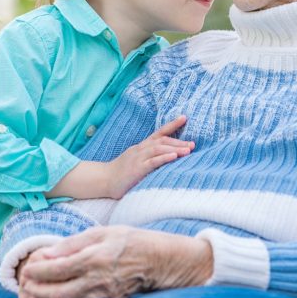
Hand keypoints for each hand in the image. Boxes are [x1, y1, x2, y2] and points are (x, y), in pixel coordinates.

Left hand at [16, 226, 212, 297]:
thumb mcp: (104, 232)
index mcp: (94, 258)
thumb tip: (48, 253)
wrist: (162, 261)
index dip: (38, 271)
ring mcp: (104, 296)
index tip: (27, 270)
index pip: (56, 268)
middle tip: (24, 287)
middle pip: (57, 292)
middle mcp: (97, 279)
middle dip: (36, 291)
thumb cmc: (132, 242)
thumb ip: (74, 243)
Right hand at [46, 116, 192, 199]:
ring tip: (188, 150)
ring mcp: (138, 158)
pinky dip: (163, 158)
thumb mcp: (136, 161)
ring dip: (175, 148)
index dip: (172, 125)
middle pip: (162, 141)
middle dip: (179, 142)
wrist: (103, 180)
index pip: (159, 133)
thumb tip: (167, 158)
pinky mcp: (136, 169)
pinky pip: (151, 162)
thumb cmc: (121, 173)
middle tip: (193, 144)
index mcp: (141, 147)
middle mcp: (140, 149)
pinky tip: (174, 157)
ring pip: (158, 149)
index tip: (184, 117)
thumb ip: (149, 158)